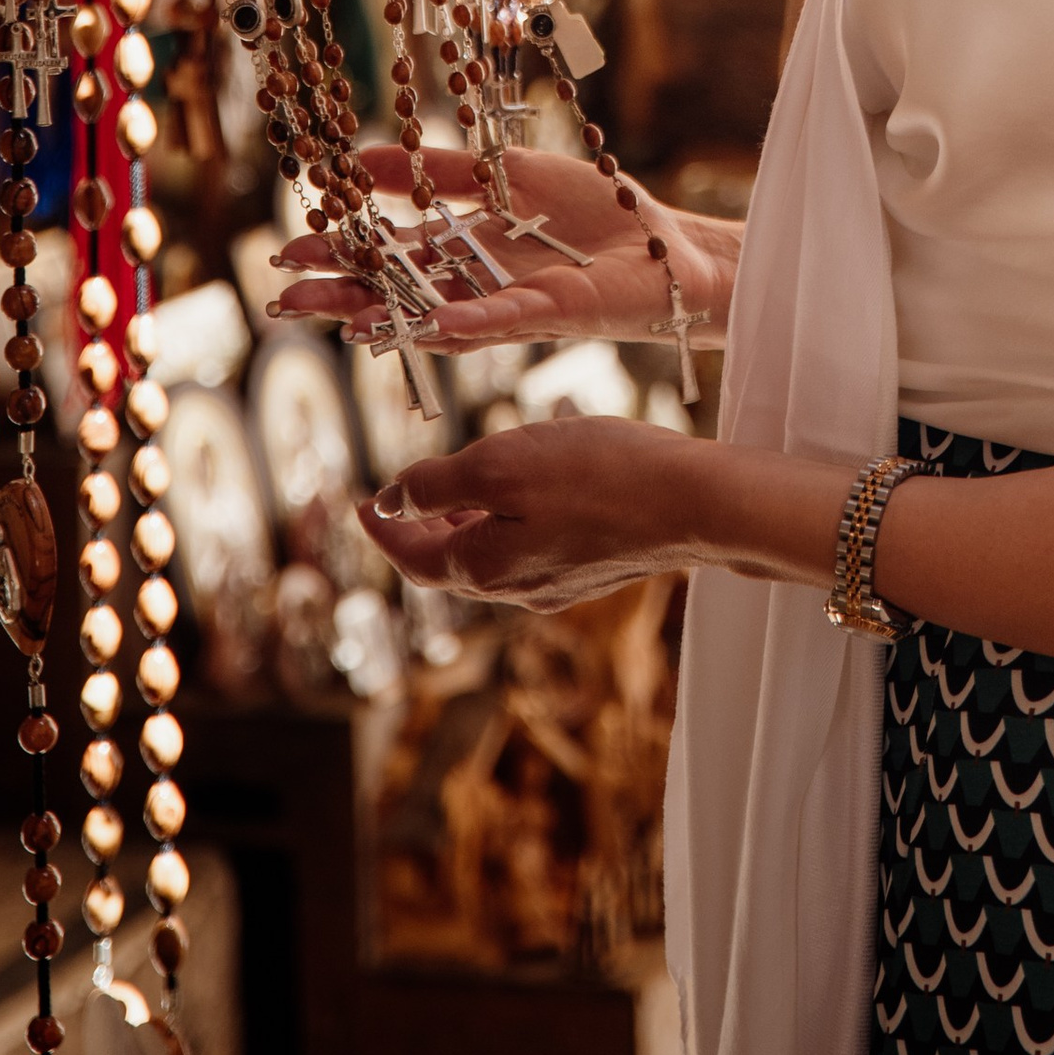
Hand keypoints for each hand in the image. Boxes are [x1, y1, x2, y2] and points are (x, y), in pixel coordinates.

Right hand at [268, 143, 742, 351]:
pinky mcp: (551, 313)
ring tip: (331, 316)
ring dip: (384, 315)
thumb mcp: (511, 174)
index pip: (392, 252)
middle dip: (341, 295)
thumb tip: (366, 156)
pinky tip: (429, 320)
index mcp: (468, 251)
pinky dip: (466, 321)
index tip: (290, 247)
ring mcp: (510, 305)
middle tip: (283, 295)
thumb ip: (446, 171)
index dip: (344, 252)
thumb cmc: (600, 213)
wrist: (671, 247)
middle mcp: (477, 285)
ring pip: (434, 314)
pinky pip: (501, 319)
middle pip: (398, 291)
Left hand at [360, 414, 707, 607]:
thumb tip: (390, 502)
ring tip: (460, 486)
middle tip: (403, 494)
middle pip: (451, 563)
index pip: (413, 558)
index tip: (360, 504)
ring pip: (493, 558)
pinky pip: (533, 550)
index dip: (382, 530)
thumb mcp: (501, 464)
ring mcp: (559, 584)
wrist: (693, 502)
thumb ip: (438, 485)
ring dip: (467, 524)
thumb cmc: (598, 475)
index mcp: (483, 568)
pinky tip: (529, 490)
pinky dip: (511, 523)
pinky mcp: (594, 569)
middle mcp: (517, 590)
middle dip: (422, 528)